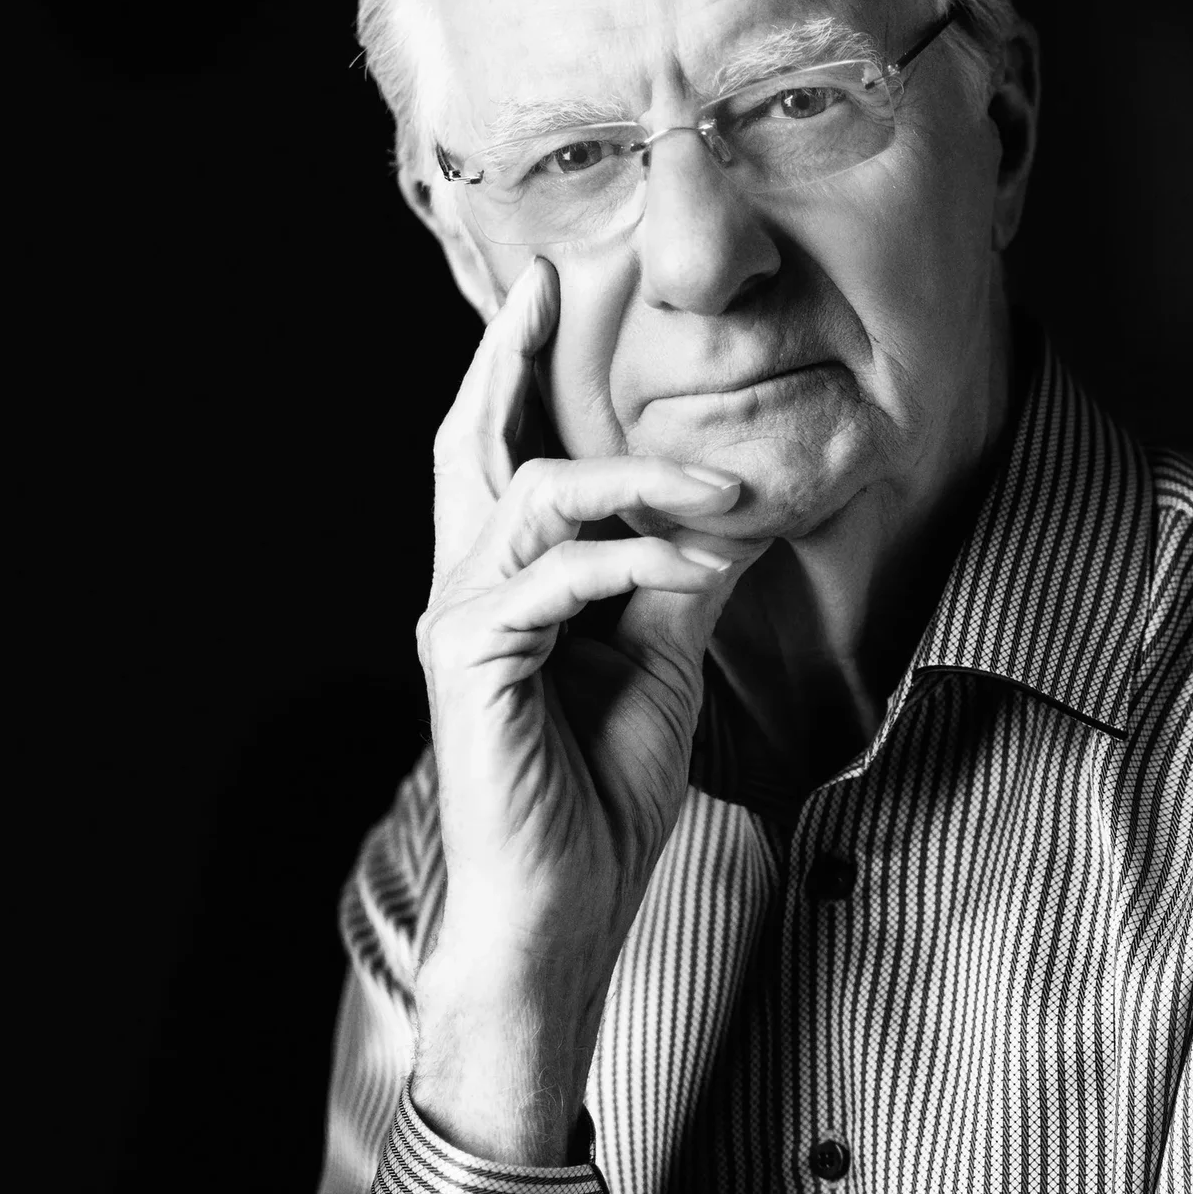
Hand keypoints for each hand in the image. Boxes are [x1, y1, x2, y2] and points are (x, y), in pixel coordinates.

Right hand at [410, 259, 765, 1161]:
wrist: (564, 912)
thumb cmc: (599, 795)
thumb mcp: (662, 661)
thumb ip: (681, 576)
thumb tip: (733, 502)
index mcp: (507, 584)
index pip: (501, 454)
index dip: (513, 368)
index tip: (547, 287)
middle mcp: (466, 589)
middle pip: (472, 441)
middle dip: (508, 355)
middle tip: (551, 280)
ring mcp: (459, 623)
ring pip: (534, 496)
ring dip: (640, 480)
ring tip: (728, 493)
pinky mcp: (471, 663)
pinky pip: (554, 577)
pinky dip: (631, 561)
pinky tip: (690, 569)